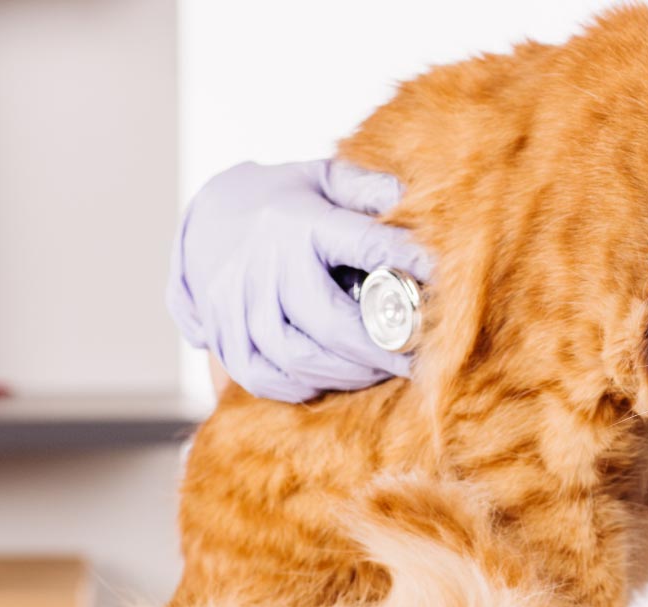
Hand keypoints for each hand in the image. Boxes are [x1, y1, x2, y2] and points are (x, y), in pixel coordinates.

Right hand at [167, 159, 432, 401]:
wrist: (204, 215)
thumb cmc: (282, 200)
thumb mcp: (323, 179)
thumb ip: (368, 189)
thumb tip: (414, 199)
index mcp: (300, 222)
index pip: (363, 244)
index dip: (406, 262)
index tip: (443, 280)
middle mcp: (265, 264)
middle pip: (328, 323)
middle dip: (380, 348)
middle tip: (414, 359)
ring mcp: (236, 302)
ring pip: (295, 358)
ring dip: (345, 374)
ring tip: (378, 370)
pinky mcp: (219, 332)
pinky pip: (262, 377)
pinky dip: (300, 386)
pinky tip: (330, 380)